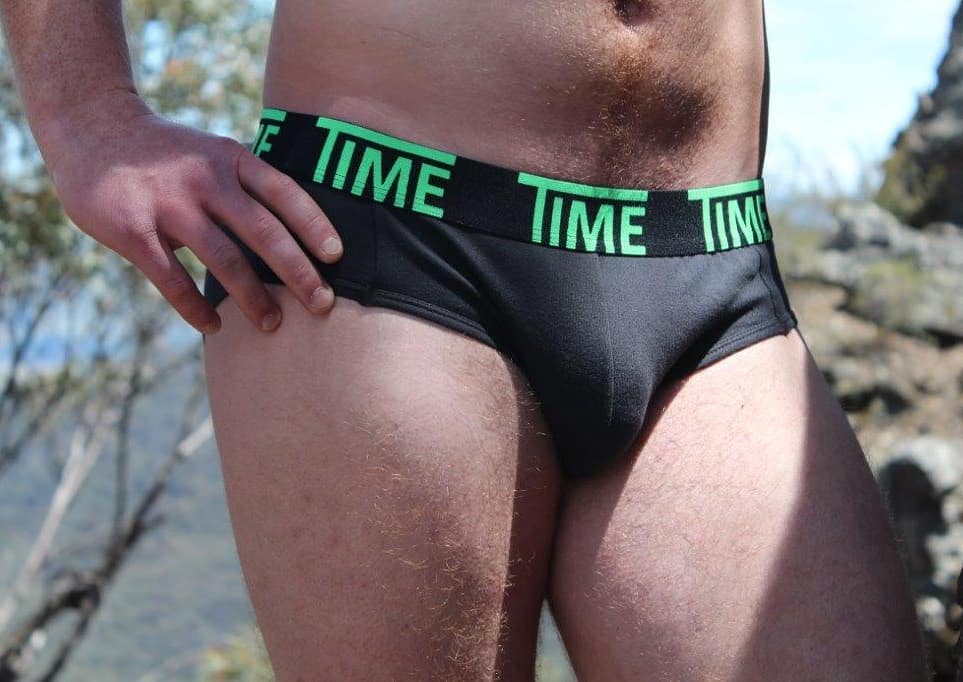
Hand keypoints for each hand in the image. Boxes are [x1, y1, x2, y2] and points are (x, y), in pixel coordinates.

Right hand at [45, 95, 341, 334]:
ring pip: (224, 260)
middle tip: (323, 305)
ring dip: (253, 298)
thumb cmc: (167, 153)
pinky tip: (214, 326)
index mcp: (231, 159)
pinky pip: (172, 279)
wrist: (91, 125)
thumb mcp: (212, 152)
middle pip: (264, 232)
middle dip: (298, 272)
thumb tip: (295, 238)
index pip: (284, 193)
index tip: (336, 256)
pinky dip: (195, 308)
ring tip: (273, 325)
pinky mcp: (132, 229)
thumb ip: (246, 186)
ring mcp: (169, 203)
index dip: (314, 225)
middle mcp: (206, 178)